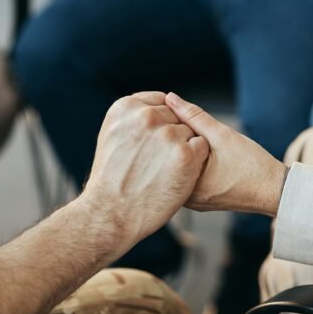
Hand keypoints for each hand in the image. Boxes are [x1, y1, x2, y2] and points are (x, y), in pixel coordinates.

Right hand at [81, 92, 209, 251]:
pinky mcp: (185, 154)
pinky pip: (201, 147)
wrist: (111, 213)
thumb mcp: (112, 137)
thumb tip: (155, 106)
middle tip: (156, 161)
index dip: (162, 122)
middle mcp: (146, 115)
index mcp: (125, 107)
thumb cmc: (110, 180)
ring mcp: (167, 134)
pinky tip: (178, 175)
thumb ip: (133, 118)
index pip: (161, 101)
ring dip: (183, 148)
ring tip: (164, 171)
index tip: (155, 140)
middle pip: (175, 116)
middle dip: (171, 135)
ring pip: (189, 132)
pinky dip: (195, 161)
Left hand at [165, 93, 287, 215]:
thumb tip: (171, 98)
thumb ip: (194, 116)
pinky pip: (189, 178)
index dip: (174, 131)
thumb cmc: (254, 166)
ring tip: (209, 149)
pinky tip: (210, 159)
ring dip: (185, 153)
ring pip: (178, 169)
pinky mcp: (201, 201)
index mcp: (187, 186)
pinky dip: (193, 165)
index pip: (165, 151)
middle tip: (205, 139)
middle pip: (169, 162)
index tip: (195, 128)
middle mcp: (186, 199)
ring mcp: (193, 202)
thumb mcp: (223, 135)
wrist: (276, 190)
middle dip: (179, 142)